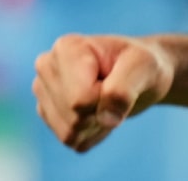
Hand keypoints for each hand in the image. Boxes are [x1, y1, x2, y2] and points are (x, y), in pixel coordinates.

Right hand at [32, 34, 174, 151]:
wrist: (141, 74)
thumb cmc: (142, 64)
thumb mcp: (143, 66)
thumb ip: (123, 89)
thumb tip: (106, 119)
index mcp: (66, 48)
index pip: (80, 99)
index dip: (107, 98)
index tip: (120, 77)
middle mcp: (47, 67)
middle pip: (74, 117)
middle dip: (103, 111)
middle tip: (117, 90)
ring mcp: (44, 92)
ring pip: (69, 132)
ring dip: (99, 124)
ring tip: (110, 100)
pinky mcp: (48, 113)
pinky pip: (71, 140)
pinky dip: (93, 133)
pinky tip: (101, 112)